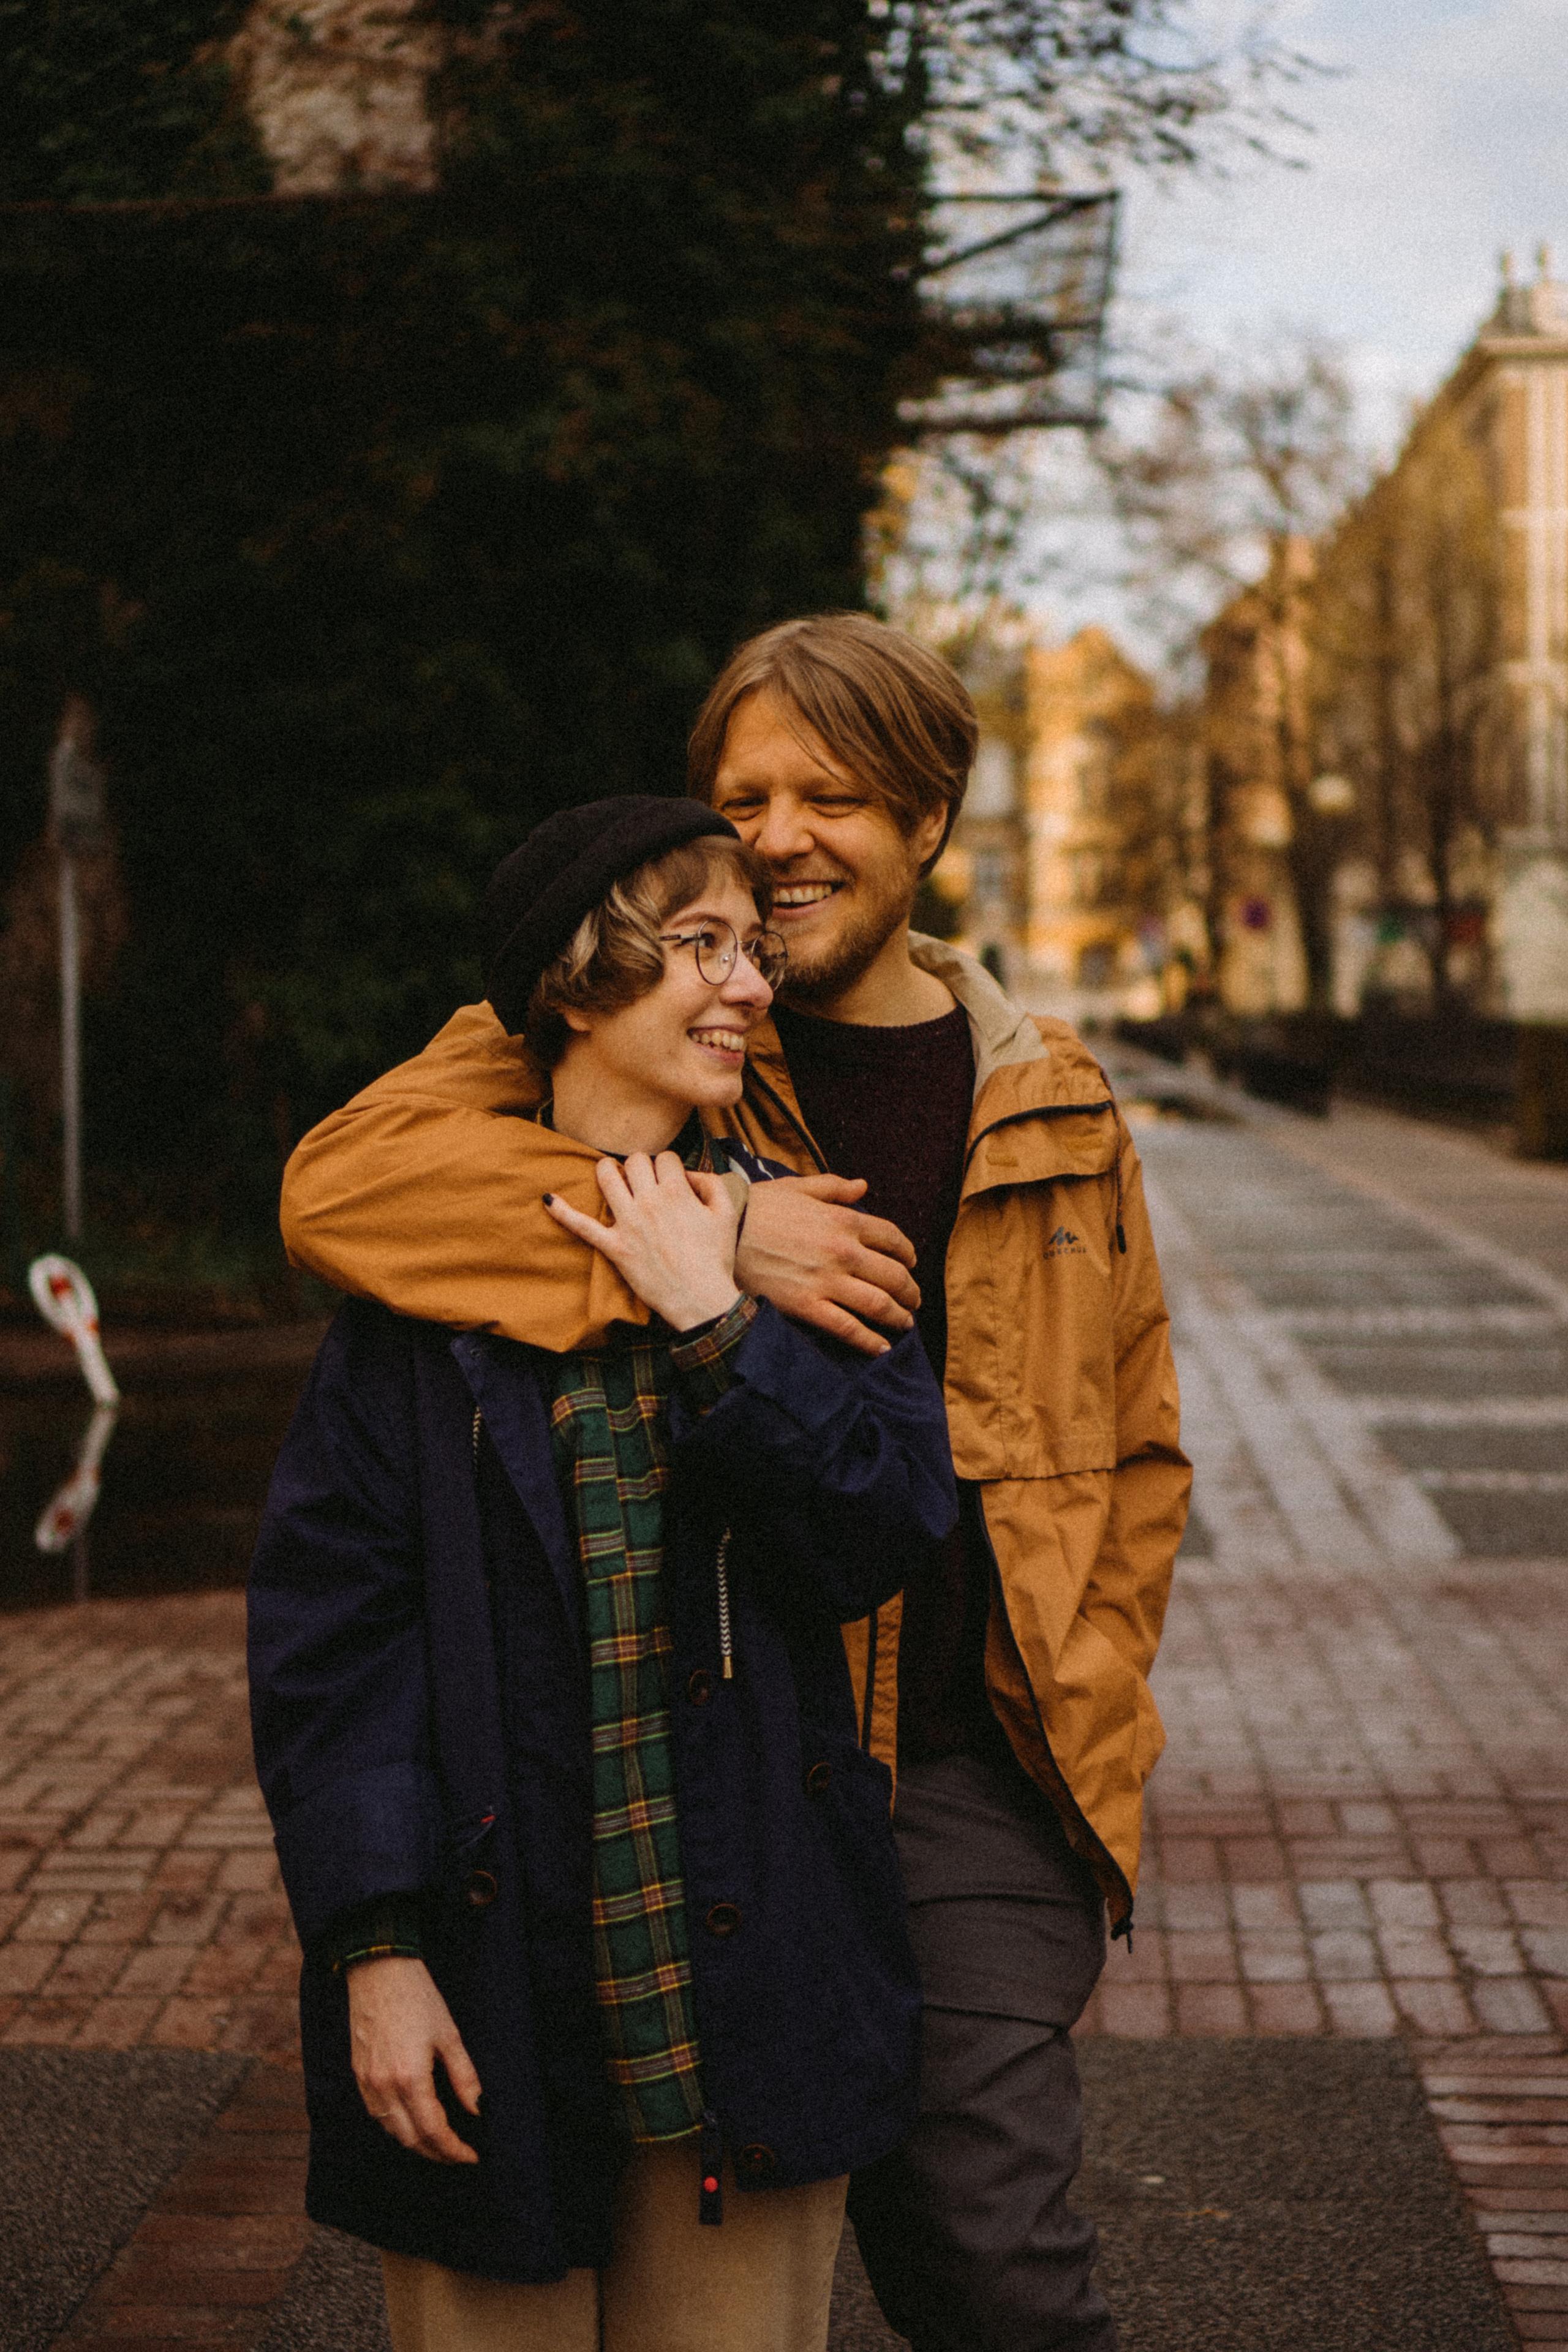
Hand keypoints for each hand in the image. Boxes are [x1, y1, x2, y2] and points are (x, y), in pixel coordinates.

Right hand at [347, 1956, 481, 2164]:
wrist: (378, 1970)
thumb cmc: (417, 1998)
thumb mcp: (449, 2035)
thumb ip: (464, 2078)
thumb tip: (478, 2110)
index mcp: (409, 2078)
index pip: (433, 2131)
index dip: (454, 2149)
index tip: (471, 2155)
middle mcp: (383, 2087)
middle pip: (411, 2139)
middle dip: (437, 2153)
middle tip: (459, 2154)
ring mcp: (366, 2082)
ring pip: (392, 2131)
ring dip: (416, 2143)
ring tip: (440, 2142)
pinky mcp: (358, 2074)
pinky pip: (377, 2114)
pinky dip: (396, 2126)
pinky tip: (412, 2121)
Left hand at [544, 1153, 740, 1329]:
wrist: (700, 1298)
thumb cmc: (715, 1259)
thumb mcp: (726, 1214)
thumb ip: (711, 1183)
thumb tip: (689, 1174)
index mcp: (677, 1192)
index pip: (665, 1157)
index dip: (668, 1165)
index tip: (670, 1177)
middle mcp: (649, 1202)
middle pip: (636, 1161)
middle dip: (641, 1164)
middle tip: (644, 1179)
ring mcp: (629, 1224)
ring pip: (607, 1178)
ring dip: (607, 1169)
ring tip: (610, 1172)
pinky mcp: (615, 1247)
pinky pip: (582, 1226)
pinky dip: (563, 1212)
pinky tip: (548, 1199)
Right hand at [733, 1175, 920, 1357]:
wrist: (720, 1233)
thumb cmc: (756, 1208)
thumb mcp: (797, 1188)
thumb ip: (833, 1188)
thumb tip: (863, 1186)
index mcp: (843, 1220)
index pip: (892, 1238)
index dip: (907, 1253)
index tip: (910, 1262)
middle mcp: (843, 1251)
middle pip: (894, 1276)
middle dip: (910, 1291)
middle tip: (913, 1299)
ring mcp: (827, 1281)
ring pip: (879, 1304)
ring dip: (899, 1316)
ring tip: (905, 1323)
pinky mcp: (808, 1306)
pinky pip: (849, 1329)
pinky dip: (870, 1341)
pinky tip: (882, 1348)